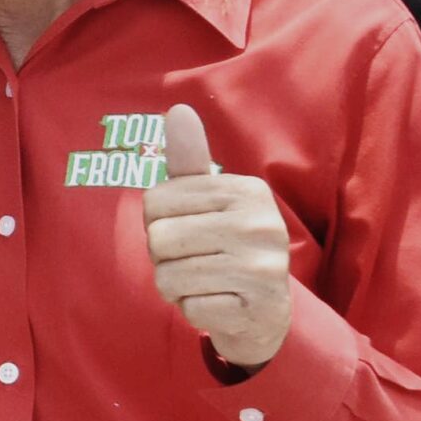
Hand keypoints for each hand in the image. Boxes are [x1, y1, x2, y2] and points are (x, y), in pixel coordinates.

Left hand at [141, 103, 292, 369]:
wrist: (265, 311)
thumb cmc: (226, 246)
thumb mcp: (209, 200)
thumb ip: (190, 160)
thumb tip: (178, 109)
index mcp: (246, 190)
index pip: (154, 201)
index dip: (157, 222)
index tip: (187, 230)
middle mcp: (259, 224)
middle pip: (158, 239)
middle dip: (163, 257)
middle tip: (194, 260)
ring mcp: (261, 267)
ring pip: (168, 276)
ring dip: (175, 286)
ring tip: (204, 282)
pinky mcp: (255, 306)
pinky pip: (189, 307)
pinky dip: (193, 309)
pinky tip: (218, 303)